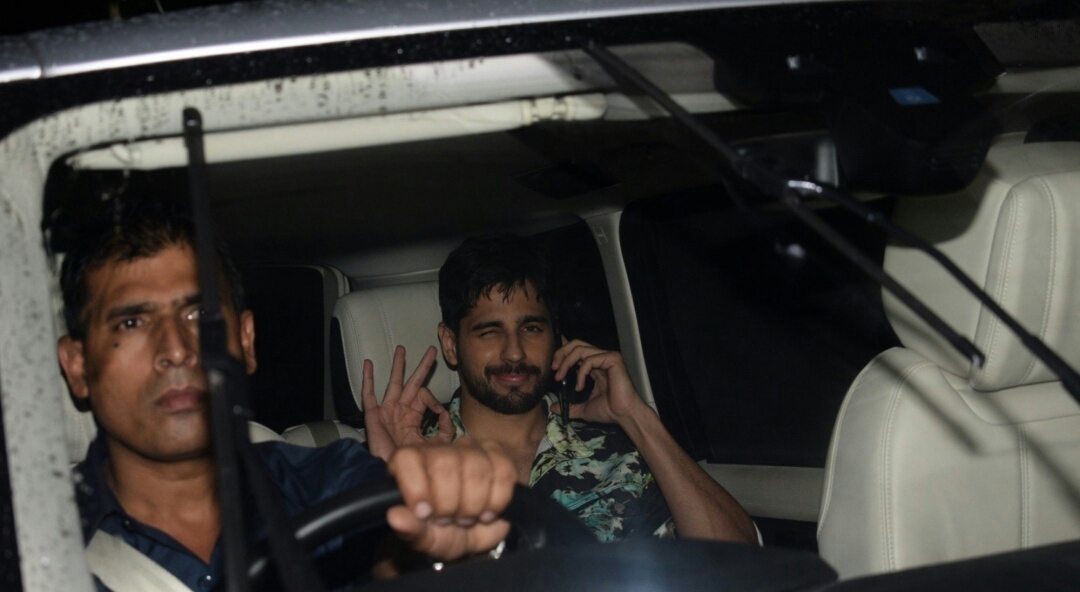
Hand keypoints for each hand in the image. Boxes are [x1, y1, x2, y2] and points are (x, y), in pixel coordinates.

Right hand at [362, 345, 453, 460]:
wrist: (391, 473)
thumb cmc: (411, 462)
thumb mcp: (435, 445)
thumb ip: (445, 429)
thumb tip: (446, 413)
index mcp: (414, 417)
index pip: (426, 397)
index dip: (434, 400)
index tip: (439, 411)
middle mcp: (401, 410)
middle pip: (413, 382)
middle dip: (422, 366)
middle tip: (432, 350)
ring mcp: (387, 410)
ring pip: (393, 383)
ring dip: (398, 365)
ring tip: (401, 349)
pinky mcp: (373, 415)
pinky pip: (369, 394)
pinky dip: (368, 378)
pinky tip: (368, 364)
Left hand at [386, 438, 514, 560]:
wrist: (474, 536)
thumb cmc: (442, 533)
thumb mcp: (425, 539)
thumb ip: (410, 529)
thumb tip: (394, 516)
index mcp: (409, 464)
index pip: (408, 459)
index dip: (417, 486)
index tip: (425, 514)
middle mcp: (438, 449)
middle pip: (444, 463)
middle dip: (449, 502)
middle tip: (448, 520)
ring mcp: (469, 448)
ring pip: (476, 466)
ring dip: (474, 503)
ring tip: (467, 518)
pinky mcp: (496, 454)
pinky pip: (503, 471)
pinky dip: (498, 499)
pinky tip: (488, 512)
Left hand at [550, 339, 648, 425]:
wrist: (624, 415)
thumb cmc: (609, 411)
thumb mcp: (584, 408)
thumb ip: (569, 406)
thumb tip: (553, 407)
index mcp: (596, 366)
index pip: (577, 350)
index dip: (563, 351)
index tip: (552, 363)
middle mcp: (602, 358)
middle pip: (576, 344)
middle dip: (561, 353)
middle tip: (553, 368)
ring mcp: (608, 357)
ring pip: (580, 349)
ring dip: (566, 362)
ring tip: (560, 377)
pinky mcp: (613, 359)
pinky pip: (589, 359)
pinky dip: (580, 373)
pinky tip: (579, 387)